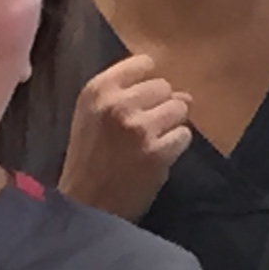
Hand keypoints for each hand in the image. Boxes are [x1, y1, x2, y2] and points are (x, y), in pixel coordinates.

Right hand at [56, 53, 192, 219]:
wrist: (85, 206)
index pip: (143, 63)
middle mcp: (118, 103)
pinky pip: (183, 135)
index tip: (142, 99)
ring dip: (170, 126)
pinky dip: (175, 146)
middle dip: (159, 106)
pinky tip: (157, 158)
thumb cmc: (88, 160)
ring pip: (179, 108)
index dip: (148, 82)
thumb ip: (128, 96)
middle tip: (142, 129)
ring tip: (150, 143)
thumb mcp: (92, 117)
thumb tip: (184, 94)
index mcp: (97, 90)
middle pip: (164, 86)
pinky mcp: (156, 152)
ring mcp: (139, 128)